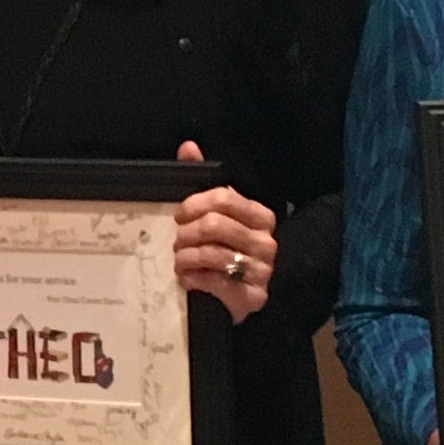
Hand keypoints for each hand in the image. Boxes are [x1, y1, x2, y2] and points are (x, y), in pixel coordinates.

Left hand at [169, 141, 278, 324]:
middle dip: (186, 233)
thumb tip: (188, 147)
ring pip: (212, 253)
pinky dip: (193, 278)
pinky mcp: (252, 297)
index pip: (224, 198)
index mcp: (260, 216)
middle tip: (177, 242)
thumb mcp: (215, 216)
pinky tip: (186, 278)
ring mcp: (262, 271)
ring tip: (179, 261)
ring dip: (186, 257)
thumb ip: (202, 182)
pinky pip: (215, 282)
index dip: (194, 204)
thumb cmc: (223, 252)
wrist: (235, 297)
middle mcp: (266, 242)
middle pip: (214, 225)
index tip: (179, 215)